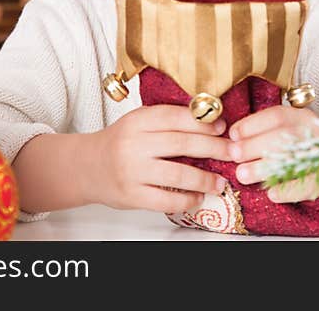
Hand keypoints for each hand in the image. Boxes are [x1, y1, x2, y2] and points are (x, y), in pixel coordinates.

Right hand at [86, 104, 231, 212]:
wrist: (86, 166)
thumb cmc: (120, 142)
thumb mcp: (139, 121)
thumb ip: (167, 119)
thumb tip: (210, 119)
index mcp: (138, 121)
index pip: (176, 117)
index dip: (203, 122)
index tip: (222, 127)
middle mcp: (134, 144)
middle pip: (182, 144)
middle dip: (213, 148)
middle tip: (232, 153)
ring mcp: (132, 171)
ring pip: (178, 175)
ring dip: (205, 180)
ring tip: (220, 183)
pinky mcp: (131, 196)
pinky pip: (166, 201)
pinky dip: (186, 201)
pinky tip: (198, 198)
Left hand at [229, 106, 318, 202]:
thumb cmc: (304, 142)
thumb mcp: (289, 128)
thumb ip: (264, 131)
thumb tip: (233, 138)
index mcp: (303, 118)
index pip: (277, 116)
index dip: (251, 125)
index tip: (233, 134)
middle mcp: (315, 133)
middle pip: (283, 136)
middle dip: (253, 146)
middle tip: (234, 155)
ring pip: (294, 160)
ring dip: (264, 169)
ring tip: (243, 175)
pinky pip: (307, 186)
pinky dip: (287, 191)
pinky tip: (271, 194)